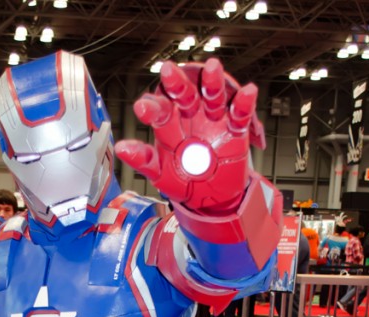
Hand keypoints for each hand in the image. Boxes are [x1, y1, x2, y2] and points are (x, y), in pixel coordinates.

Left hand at [114, 59, 264, 214]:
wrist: (212, 198)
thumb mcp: (160, 174)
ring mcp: (214, 119)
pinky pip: (240, 113)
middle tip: (167, 70)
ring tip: (213, 67)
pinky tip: (248, 90)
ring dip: (213, 82)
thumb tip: (120, 148)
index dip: (151, 108)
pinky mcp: (235, 128)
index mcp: (170, 124)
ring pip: (213, 96)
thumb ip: (143, 160)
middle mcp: (191, 115)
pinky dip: (244, 103)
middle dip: (177, 84)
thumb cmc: (183, 181)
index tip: (141, 108)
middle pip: (184, 94)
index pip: (159, 110)